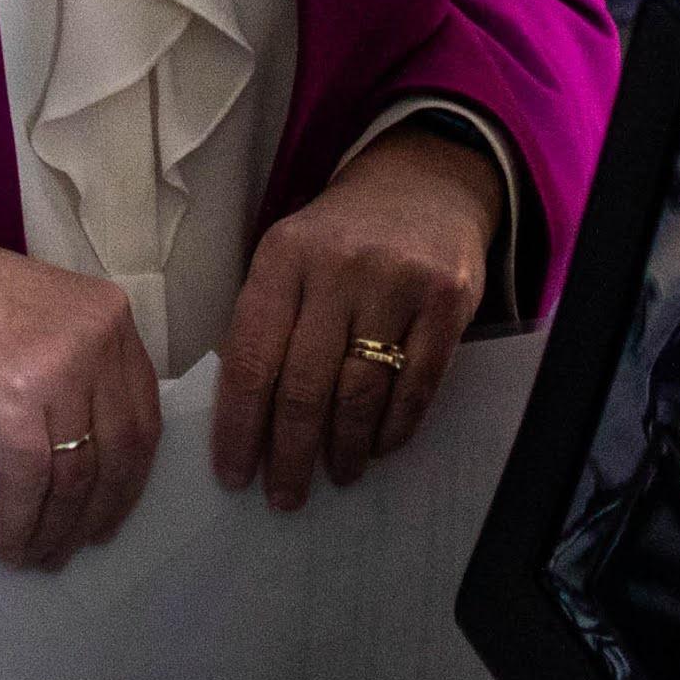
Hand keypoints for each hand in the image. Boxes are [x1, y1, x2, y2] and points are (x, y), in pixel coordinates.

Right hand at [0, 203, 160, 568]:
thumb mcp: (31, 317)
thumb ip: (68, 364)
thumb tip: (82, 447)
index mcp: (105, 312)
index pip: (141, 409)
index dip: (130, 471)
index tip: (115, 506)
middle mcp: (94, 334)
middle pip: (118, 447)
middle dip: (100, 507)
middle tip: (80, 543)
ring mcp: (58, 364)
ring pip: (74, 473)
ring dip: (56, 527)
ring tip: (38, 555)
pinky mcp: (14, 395)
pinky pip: (28, 480)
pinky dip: (20, 522)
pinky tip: (9, 543)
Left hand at [214, 128, 497, 509]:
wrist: (424, 183)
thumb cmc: (341, 238)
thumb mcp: (289, 257)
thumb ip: (267, 321)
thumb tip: (244, 419)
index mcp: (282, 257)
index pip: (250, 357)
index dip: (239, 425)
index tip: (233, 474)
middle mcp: (337, 267)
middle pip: (303, 384)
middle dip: (288, 453)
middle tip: (282, 496)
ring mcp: (396, 282)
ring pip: (360, 392)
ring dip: (343, 448)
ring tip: (335, 475)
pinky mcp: (446, 300)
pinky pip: (417, 385)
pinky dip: (395, 428)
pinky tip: (378, 447)